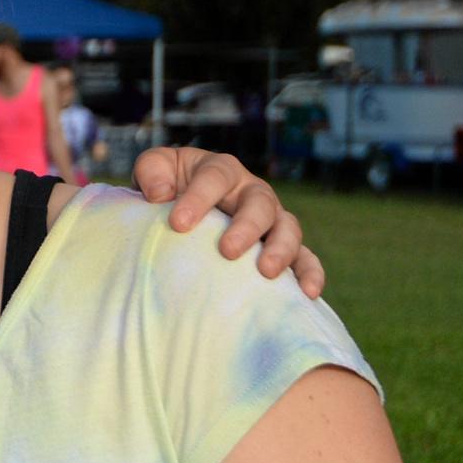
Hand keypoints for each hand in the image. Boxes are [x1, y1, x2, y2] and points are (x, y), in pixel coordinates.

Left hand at [130, 147, 324, 297]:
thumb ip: (152, 172)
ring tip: (266, 272)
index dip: (199, 198)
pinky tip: (308, 293)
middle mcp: (251, 192)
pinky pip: (305, 257)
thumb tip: (160, 194)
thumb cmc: (168, 188)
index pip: (215, 177)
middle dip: (246, 226)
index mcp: (221, 170)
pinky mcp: (281, 246)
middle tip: (228, 250)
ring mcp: (271, 219)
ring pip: (287, 228)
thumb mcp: (155, 170)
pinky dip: (310, 272)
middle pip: (259, 203)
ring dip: (281, 249)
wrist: (180, 211)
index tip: (179, 224)